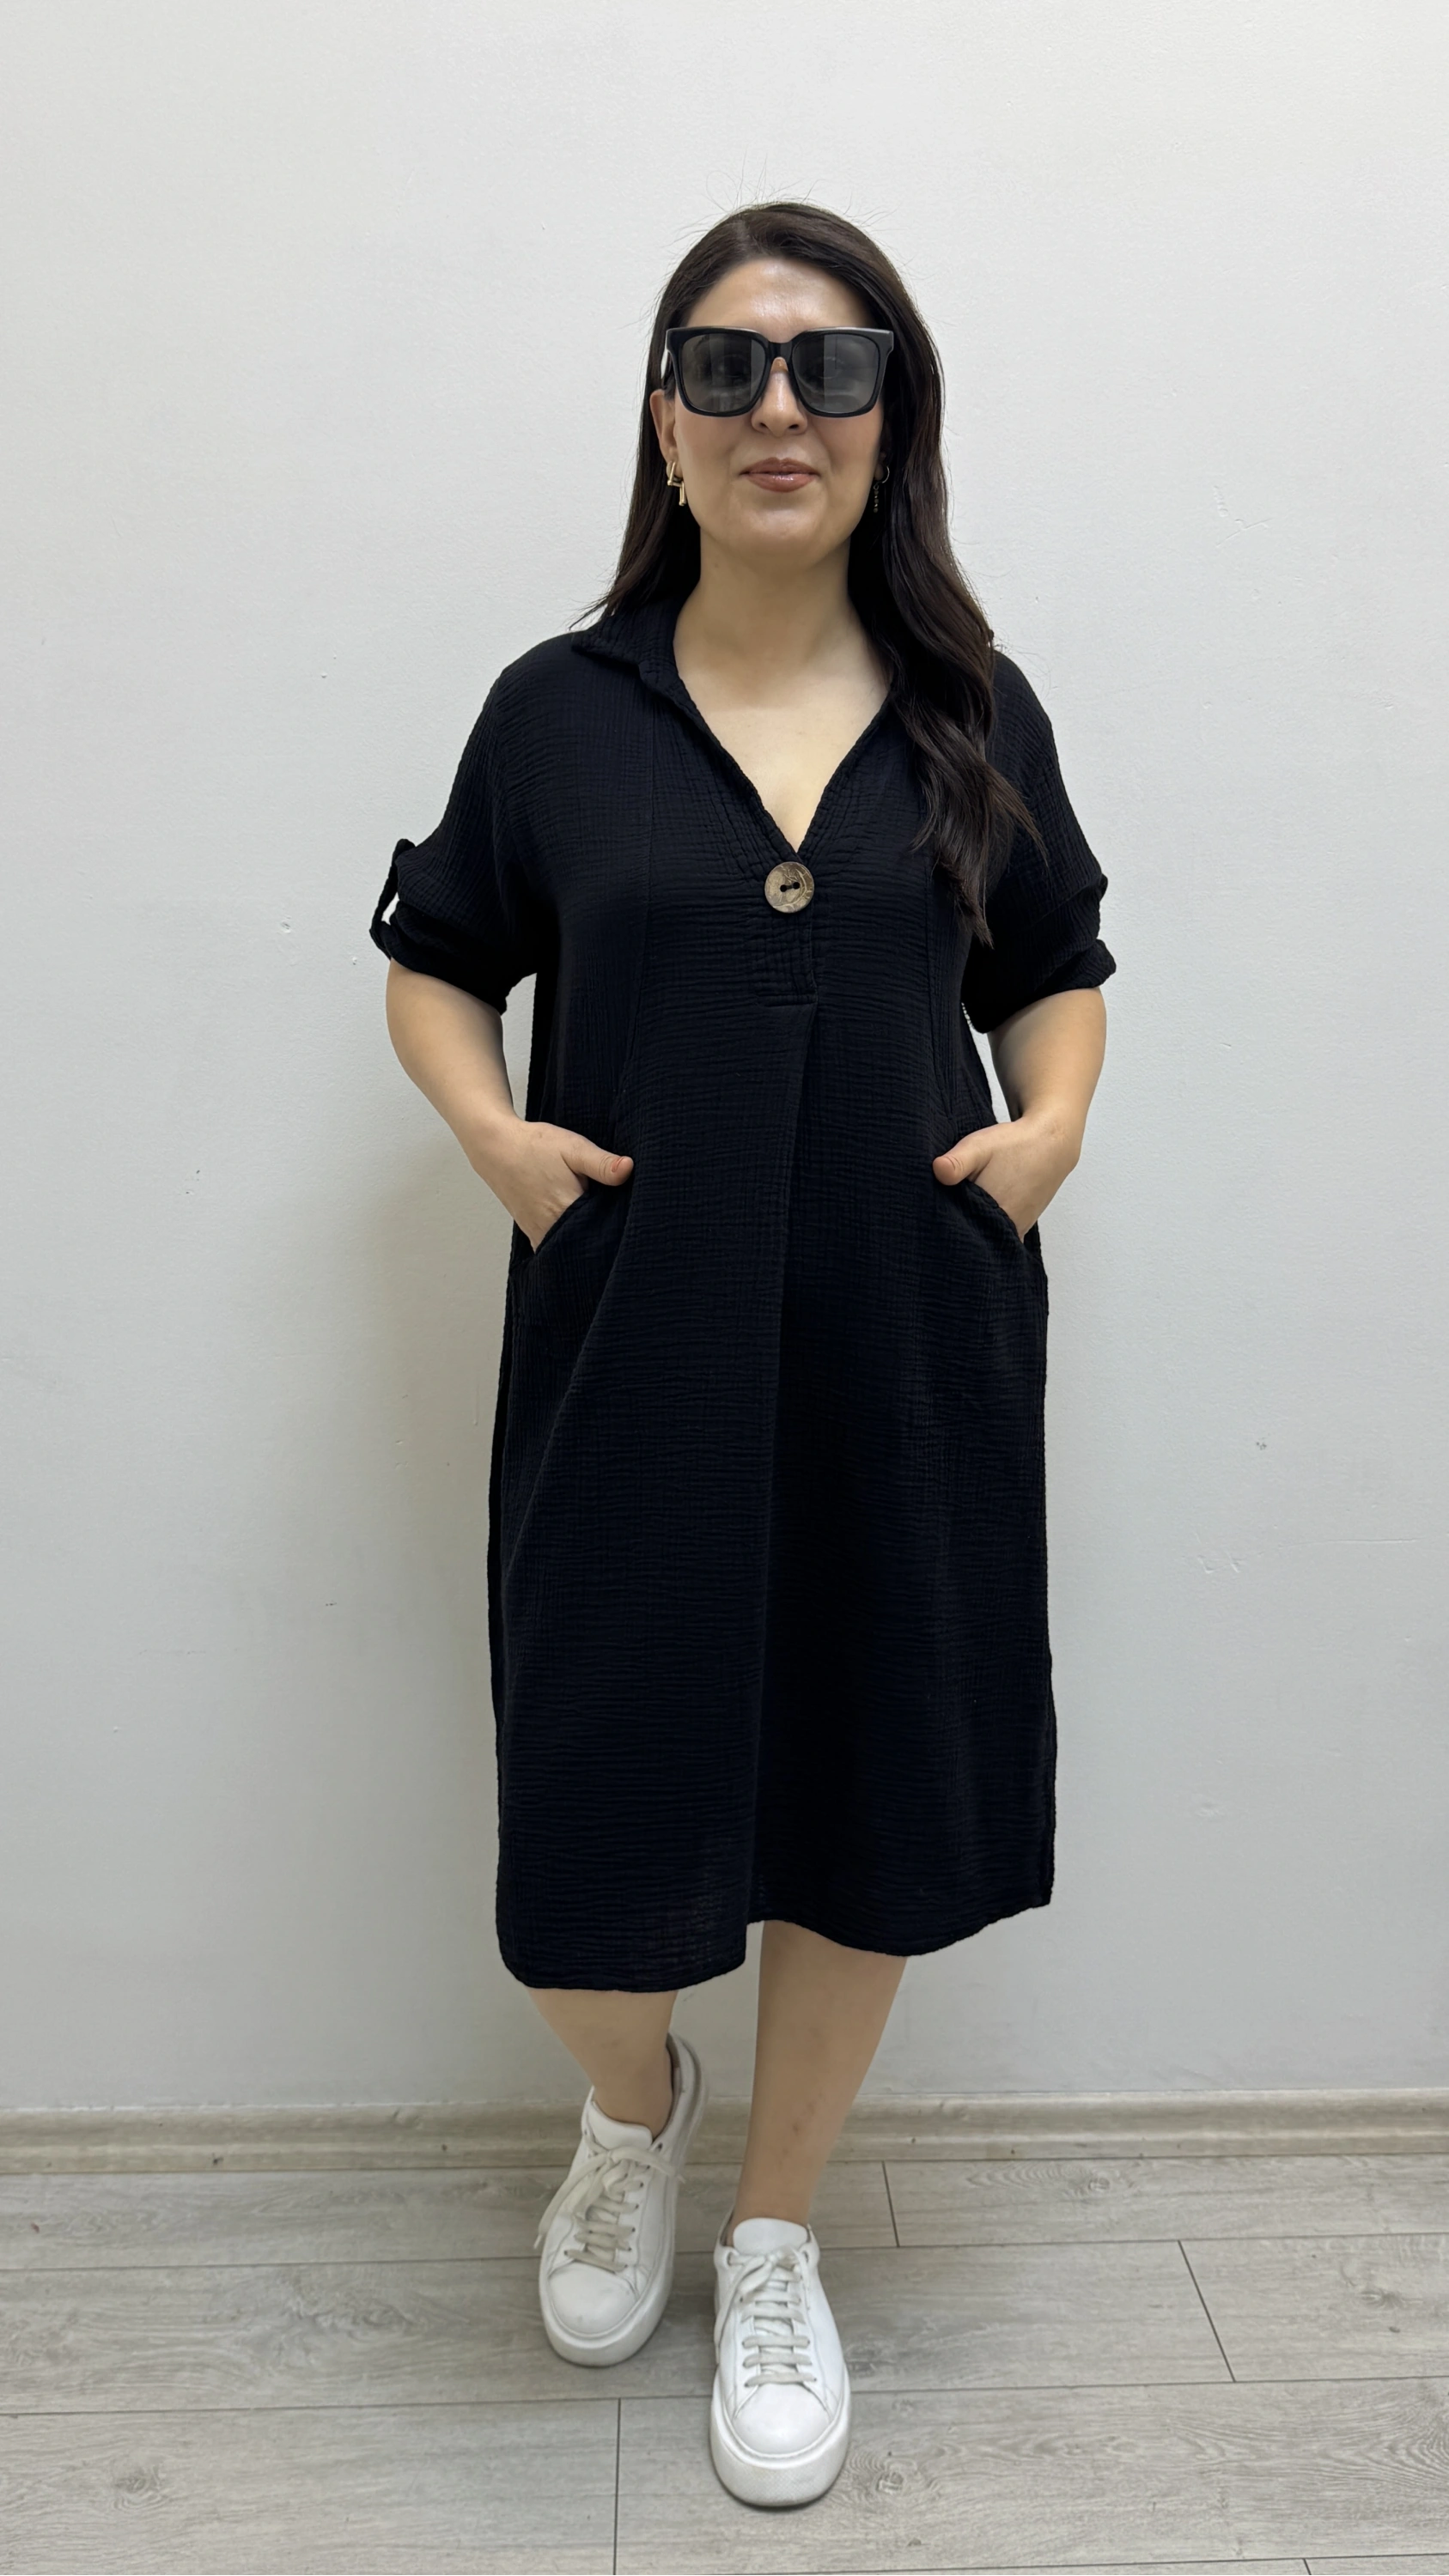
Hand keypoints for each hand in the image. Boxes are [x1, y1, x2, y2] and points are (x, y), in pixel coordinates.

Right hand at [467, 1116, 632, 1251]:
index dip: (619, 1227)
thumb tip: (629, 1168)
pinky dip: (568, 1242)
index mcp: (567, 1209)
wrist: (496, 1148)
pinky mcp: (532, 1233)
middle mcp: (552, 1228)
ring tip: (598, 1225)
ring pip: (571, 1249)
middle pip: (588, 1245)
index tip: (630, 1220)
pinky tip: (578, 1228)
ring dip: (585, 1241)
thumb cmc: (535, 1146)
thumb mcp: (574, 1147)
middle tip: (616, 1222)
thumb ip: (602, 1163)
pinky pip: (556, 1247)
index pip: (604, 1232)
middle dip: (604, 1238)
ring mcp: (539, 1234)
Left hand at [932, 1108, 1081, 1240]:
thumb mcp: (980, 1146)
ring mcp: (1017, 1230)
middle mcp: (1007, 1228)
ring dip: (973, 1227)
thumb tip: (937, 1170)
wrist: (1052, 1143)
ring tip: (963, 1209)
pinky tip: (980, 1210)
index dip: (941, 1223)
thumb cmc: (1014, 1145)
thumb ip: (957, 1161)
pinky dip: (988, 1226)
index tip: (933, 1213)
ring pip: (986, 1237)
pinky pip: (999, 1234)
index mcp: (991, 1213)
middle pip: (972, 1238)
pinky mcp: (1021, 1227)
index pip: (957, 1230)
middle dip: (957, 1228)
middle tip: (945, 1209)